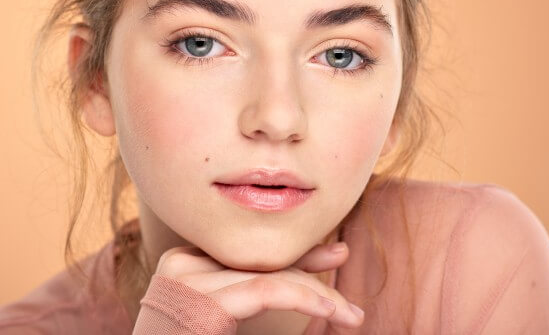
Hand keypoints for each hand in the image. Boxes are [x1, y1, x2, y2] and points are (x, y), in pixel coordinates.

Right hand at [150, 241, 363, 327]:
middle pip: (258, 260)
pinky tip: (328, 309)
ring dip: (314, 291)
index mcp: (183, 262)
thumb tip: (300, 282)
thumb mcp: (223, 315)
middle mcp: (181, 262)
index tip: (333, 254)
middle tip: (346, 261)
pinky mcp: (198, 304)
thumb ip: (254, 289)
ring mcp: (186, 280)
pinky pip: (262, 291)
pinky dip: (301, 297)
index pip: (249, 252)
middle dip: (309, 266)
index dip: (294, 254)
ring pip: (267, 274)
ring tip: (349, 312)